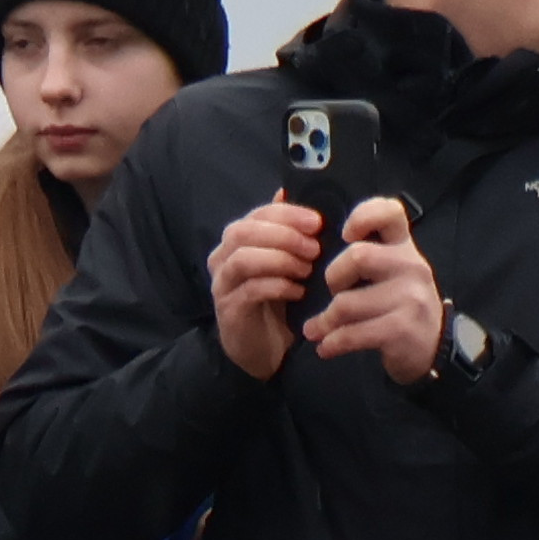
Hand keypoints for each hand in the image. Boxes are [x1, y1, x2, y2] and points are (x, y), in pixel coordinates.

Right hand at [211, 197, 326, 379]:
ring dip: (280, 260)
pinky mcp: (229, 310)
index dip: (287, 214)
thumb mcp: (285, 262)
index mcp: (236, 242)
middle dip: (283, 235)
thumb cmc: (276, 301)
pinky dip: (278, 286)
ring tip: (307, 269)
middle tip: (314, 247)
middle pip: (243, 232)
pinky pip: (250, 290)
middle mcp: (222, 259)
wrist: (262, 349)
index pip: (256, 215)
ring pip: (243, 259)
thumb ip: (283, 230)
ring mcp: (222, 285)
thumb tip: (286, 190)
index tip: (317, 222)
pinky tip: (299, 291)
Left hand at [303, 200, 448, 383]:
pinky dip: (332, 343)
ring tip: (315, 330)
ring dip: (325, 320)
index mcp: (405, 246)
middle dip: (333, 278)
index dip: (363, 215)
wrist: (431, 347)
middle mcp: (411, 266)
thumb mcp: (393, 271)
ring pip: (347, 303)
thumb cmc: (401, 304)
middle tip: (331, 294)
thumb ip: (367, 253)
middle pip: (358, 256)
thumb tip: (313, 247)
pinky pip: (353, 334)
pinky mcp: (403, 329)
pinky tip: (326, 347)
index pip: (390, 212)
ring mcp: (410, 298)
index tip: (345, 235)